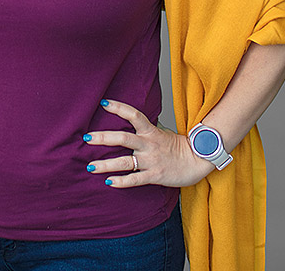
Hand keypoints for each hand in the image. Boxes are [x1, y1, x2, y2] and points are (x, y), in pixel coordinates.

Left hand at [84, 100, 214, 188]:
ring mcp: (151, 161)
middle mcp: (148, 144)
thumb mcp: (161, 132)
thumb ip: (145, 129)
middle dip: (103, 138)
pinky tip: (108, 182)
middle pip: (123, 138)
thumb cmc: (177, 146)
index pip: (133, 115)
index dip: (119, 108)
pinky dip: (121, 181)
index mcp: (151, 131)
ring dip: (106, 164)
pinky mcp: (154, 175)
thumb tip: (129, 122)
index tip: (103, 103)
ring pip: (125, 162)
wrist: (197, 161)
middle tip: (86, 138)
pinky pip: (135, 179)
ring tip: (90, 166)